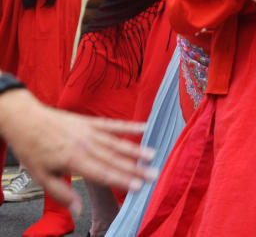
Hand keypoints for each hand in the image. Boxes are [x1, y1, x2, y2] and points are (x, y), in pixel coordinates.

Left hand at [0, 88, 155, 213]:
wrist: (27, 119)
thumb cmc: (33, 149)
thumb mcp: (41, 177)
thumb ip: (62, 194)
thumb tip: (79, 210)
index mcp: (74, 160)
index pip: (102, 173)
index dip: (121, 180)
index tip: (138, 186)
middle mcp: (85, 144)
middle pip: (114, 159)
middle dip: (135, 168)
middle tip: (154, 174)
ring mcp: (89, 131)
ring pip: (116, 142)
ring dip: (136, 149)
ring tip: (152, 155)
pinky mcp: (90, 121)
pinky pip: (112, 124)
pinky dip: (128, 126)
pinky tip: (143, 127)